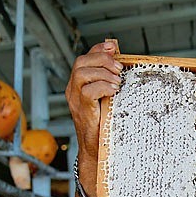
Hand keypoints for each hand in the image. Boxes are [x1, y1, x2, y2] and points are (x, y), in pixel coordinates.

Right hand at [64, 41, 121, 164]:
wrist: (96, 149)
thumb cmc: (103, 124)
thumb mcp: (107, 98)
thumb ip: (110, 82)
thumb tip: (122, 65)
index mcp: (78, 85)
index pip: (84, 59)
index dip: (98, 49)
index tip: (113, 48)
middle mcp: (73, 90)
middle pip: (81, 62)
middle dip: (102, 59)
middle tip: (119, 69)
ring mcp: (75, 101)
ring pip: (82, 73)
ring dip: (103, 73)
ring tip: (117, 82)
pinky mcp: (82, 110)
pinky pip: (88, 91)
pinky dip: (103, 87)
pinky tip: (113, 91)